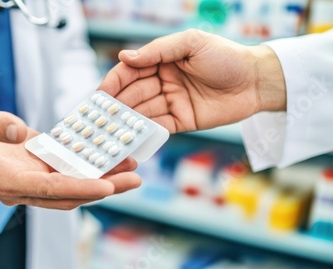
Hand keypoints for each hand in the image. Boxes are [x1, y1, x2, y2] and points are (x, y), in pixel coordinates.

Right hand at [0, 98, 140, 209]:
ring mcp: (29, 177)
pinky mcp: (34, 164)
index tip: (107, 187)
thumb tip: (18, 131)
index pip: (47, 189)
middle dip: (102, 188)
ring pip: (71, 183)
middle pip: (68, 193)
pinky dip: (86, 164)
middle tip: (135, 178)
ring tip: (129, 166)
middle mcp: (21, 185)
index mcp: (4, 180)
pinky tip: (105, 153)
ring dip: (100, 177)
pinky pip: (65, 168)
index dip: (78, 188)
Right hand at [98, 29, 285, 132]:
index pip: (130, 72)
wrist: (256, 81)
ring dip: (126, 121)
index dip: (113, 82)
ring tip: (110, 130)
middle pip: (132, 94)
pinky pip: (158, 128)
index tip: (99, 94)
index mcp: (161, 61)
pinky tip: (130, 138)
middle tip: (99, 118)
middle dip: (116, 105)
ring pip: (142, 112)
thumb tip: (125, 56)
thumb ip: (157, 51)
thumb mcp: (191, 43)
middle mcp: (162, 82)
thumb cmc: (226, 56)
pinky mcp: (181, 121)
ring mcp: (171, 103)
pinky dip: (144, 133)